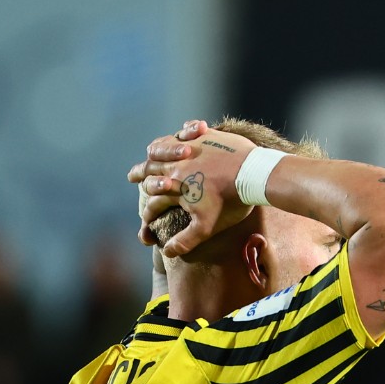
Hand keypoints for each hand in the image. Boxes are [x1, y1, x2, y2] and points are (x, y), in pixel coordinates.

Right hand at [128, 123, 255, 255]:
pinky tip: (184, 133)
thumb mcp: (207, 226)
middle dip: (139, 174)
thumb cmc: (230, 202)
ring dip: (155, 152)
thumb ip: (185, 240)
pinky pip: (188, 131)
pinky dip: (183, 132)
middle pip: (150, 169)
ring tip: (149, 152)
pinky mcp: (206, 136)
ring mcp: (190, 148)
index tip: (145, 218)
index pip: (153, 200)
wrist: (253, 175)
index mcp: (173, 186)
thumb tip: (167, 252)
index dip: (147, 213)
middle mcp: (176, 165)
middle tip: (131, 176)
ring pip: (163, 147)